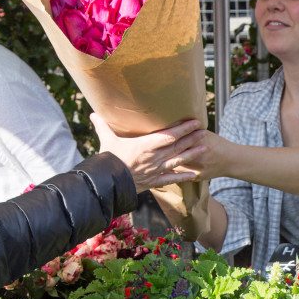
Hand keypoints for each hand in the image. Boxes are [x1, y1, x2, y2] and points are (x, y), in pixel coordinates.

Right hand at [90, 114, 207, 192]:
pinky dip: (183, 177)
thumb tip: (93, 114)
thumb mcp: (106, 141)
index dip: (183, 128)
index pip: (169, 135)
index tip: (195, 122)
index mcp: (145, 145)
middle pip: (177, 146)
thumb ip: (103, 126)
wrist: (107, 184)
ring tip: (205, 148)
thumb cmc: (108, 160)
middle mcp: (154, 157)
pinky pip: (171, 179)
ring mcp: (155, 170)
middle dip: (192, 138)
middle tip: (204, 131)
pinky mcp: (154, 181)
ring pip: (178, 161)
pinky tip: (195, 175)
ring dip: (192, 154)